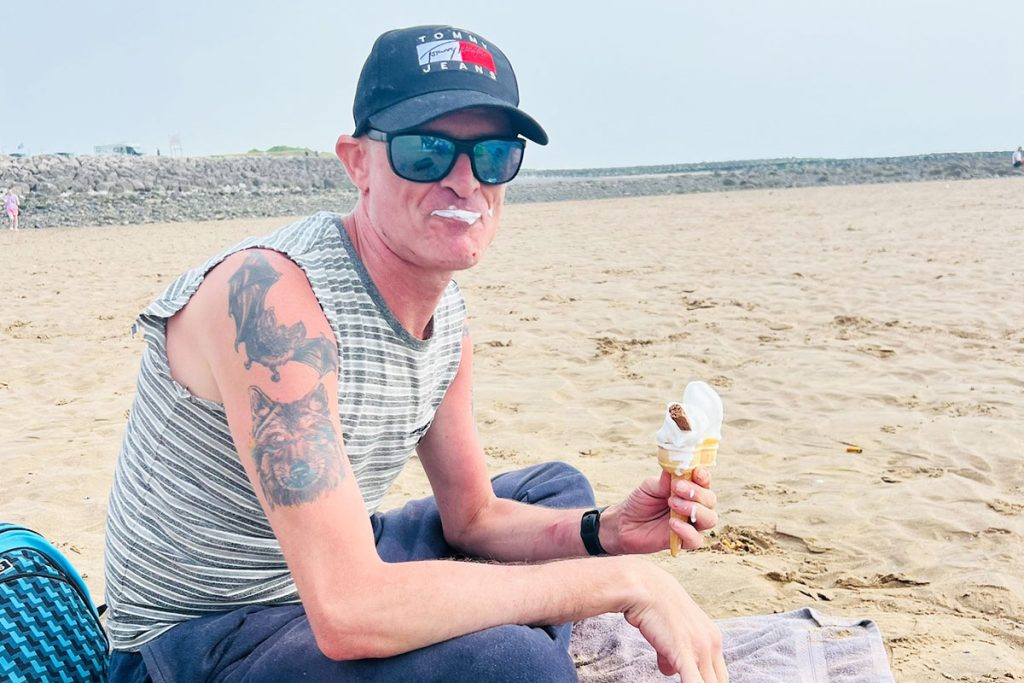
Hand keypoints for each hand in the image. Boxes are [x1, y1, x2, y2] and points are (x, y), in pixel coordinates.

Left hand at [601, 468, 717, 554]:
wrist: (624, 524)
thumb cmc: (640, 502)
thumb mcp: (650, 487)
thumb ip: (665, 480)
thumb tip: (676, 468)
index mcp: (689, 489)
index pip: (704, 482)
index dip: (704, 477)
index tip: (696, 472)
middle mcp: (695, 506)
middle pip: (710, 500)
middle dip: (697, 493)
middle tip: (677, 488)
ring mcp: (691, 524)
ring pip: (709, 519)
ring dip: (695, 509)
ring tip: (673, 503)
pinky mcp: (684, 541)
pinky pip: (696, 540)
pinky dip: (687, 531)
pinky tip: (672, 523)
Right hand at [622, 558, 727, 681]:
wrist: (645, 587)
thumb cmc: (654, 605)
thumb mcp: (671, 631)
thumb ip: (673, 652)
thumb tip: (670, 669)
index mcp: (712, 638)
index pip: (720, 675)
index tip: (699, 681)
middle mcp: (712, 644)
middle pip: (720, 682)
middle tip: (691, 681)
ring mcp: (700, 649)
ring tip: (687, 679)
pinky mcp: (684, 653)